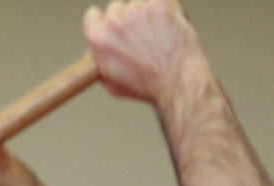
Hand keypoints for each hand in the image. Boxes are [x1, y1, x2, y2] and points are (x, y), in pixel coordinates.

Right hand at [85, 0, 208, 105]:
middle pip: (118, 8)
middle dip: (132, 21)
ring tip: (164, 39)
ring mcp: (137, 10)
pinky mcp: (159, 5)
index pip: (94, 15)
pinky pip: (164, 2)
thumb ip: (102, 64)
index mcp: (98, 36)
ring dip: (152, 17)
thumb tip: (98, 57)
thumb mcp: (113, 85)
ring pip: (141, 5)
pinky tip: (175, 29)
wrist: (179, 84)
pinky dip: (171, 12)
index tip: (120, 27)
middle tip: (148, 38)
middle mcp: (114, 20)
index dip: (108, 22)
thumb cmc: (150, 89)